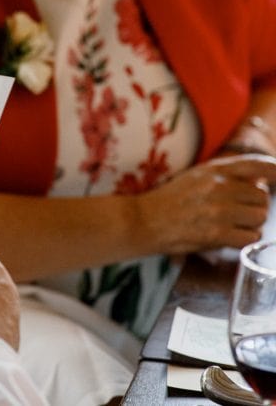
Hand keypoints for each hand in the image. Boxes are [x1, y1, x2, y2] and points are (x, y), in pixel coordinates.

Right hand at [139, 154, 274, 252]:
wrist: (143, 221)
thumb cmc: (168, 201)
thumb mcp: (195, 177)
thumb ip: (225, 177)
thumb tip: (260, 185)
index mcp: (213, 170)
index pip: (257, 165)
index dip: (275, 171)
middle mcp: (218, 187)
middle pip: (262, 197)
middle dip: (257, 207)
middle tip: (241, 213)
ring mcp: (218, 210)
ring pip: (260, 218)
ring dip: (252, 225)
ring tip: (233, 227)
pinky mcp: (215, 233)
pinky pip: (250, 237)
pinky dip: (244, 239)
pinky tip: (230, 238)